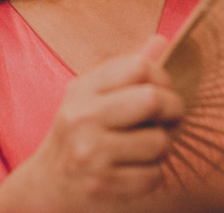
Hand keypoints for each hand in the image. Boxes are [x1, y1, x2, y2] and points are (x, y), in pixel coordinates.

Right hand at [0, 37, 182, 212]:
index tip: (163, 91)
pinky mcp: (102, 184)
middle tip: (171, 119)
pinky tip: (135, 169)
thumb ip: (126, 71)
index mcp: (82, 89)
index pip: (139, 66)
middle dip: (174, 110)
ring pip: (159, 141)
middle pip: (152, 99)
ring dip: (163, 147)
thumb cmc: (78, 133)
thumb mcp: (92, 96)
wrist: (48, 183)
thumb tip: (161, 40)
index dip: (162, 78)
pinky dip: (153, 174)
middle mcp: (82, 117)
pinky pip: (154, 175)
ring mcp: (91, 153)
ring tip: (148, 147)